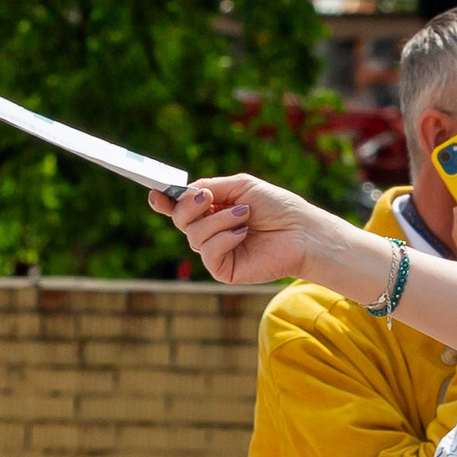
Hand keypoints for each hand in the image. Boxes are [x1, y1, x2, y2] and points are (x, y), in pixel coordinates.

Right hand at [147, 175, 321, 287]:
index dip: (165, 201)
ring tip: (245, 216)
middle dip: (189, 206)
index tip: (155, 193)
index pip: (181, 207)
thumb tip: (185, 193)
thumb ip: (211, 186)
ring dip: (219, 220)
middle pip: (180, 219)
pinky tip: (243, 234)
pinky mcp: (223, 270)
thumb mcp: (241, 187)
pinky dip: (224, 238)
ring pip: (194, 234)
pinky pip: (208, 251)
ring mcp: (215, 252)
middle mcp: (210, 231)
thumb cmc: (277, 207)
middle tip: (207, 198)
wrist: (301, 232)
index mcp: (213, 210)